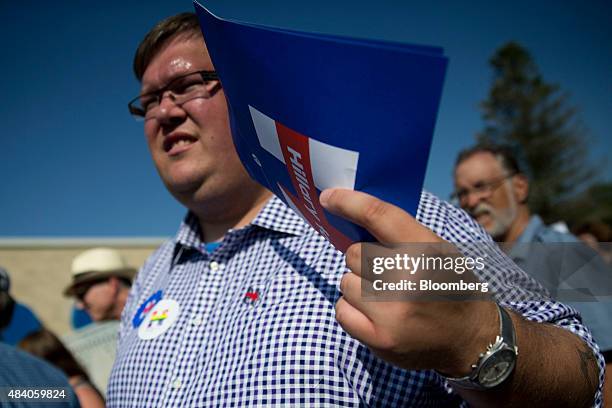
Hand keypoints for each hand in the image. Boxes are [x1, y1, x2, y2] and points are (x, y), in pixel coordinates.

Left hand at [319, 188, 497, 375]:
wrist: (470, 338)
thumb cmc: (448, 285)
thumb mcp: (436, 249)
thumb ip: (400, 235)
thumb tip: (351, 217)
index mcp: (425, 250)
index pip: (378, 215)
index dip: (348, 202)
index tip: (328, 198)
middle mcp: (408, 279)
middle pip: (354, 253)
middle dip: (364, 260)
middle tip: (387, 273)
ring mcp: (392, 311)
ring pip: (345, 282)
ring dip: (359, 287)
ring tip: (386, 297)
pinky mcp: (379, 338)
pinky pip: (342, 310)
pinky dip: (353, 311)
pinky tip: (376, 314)